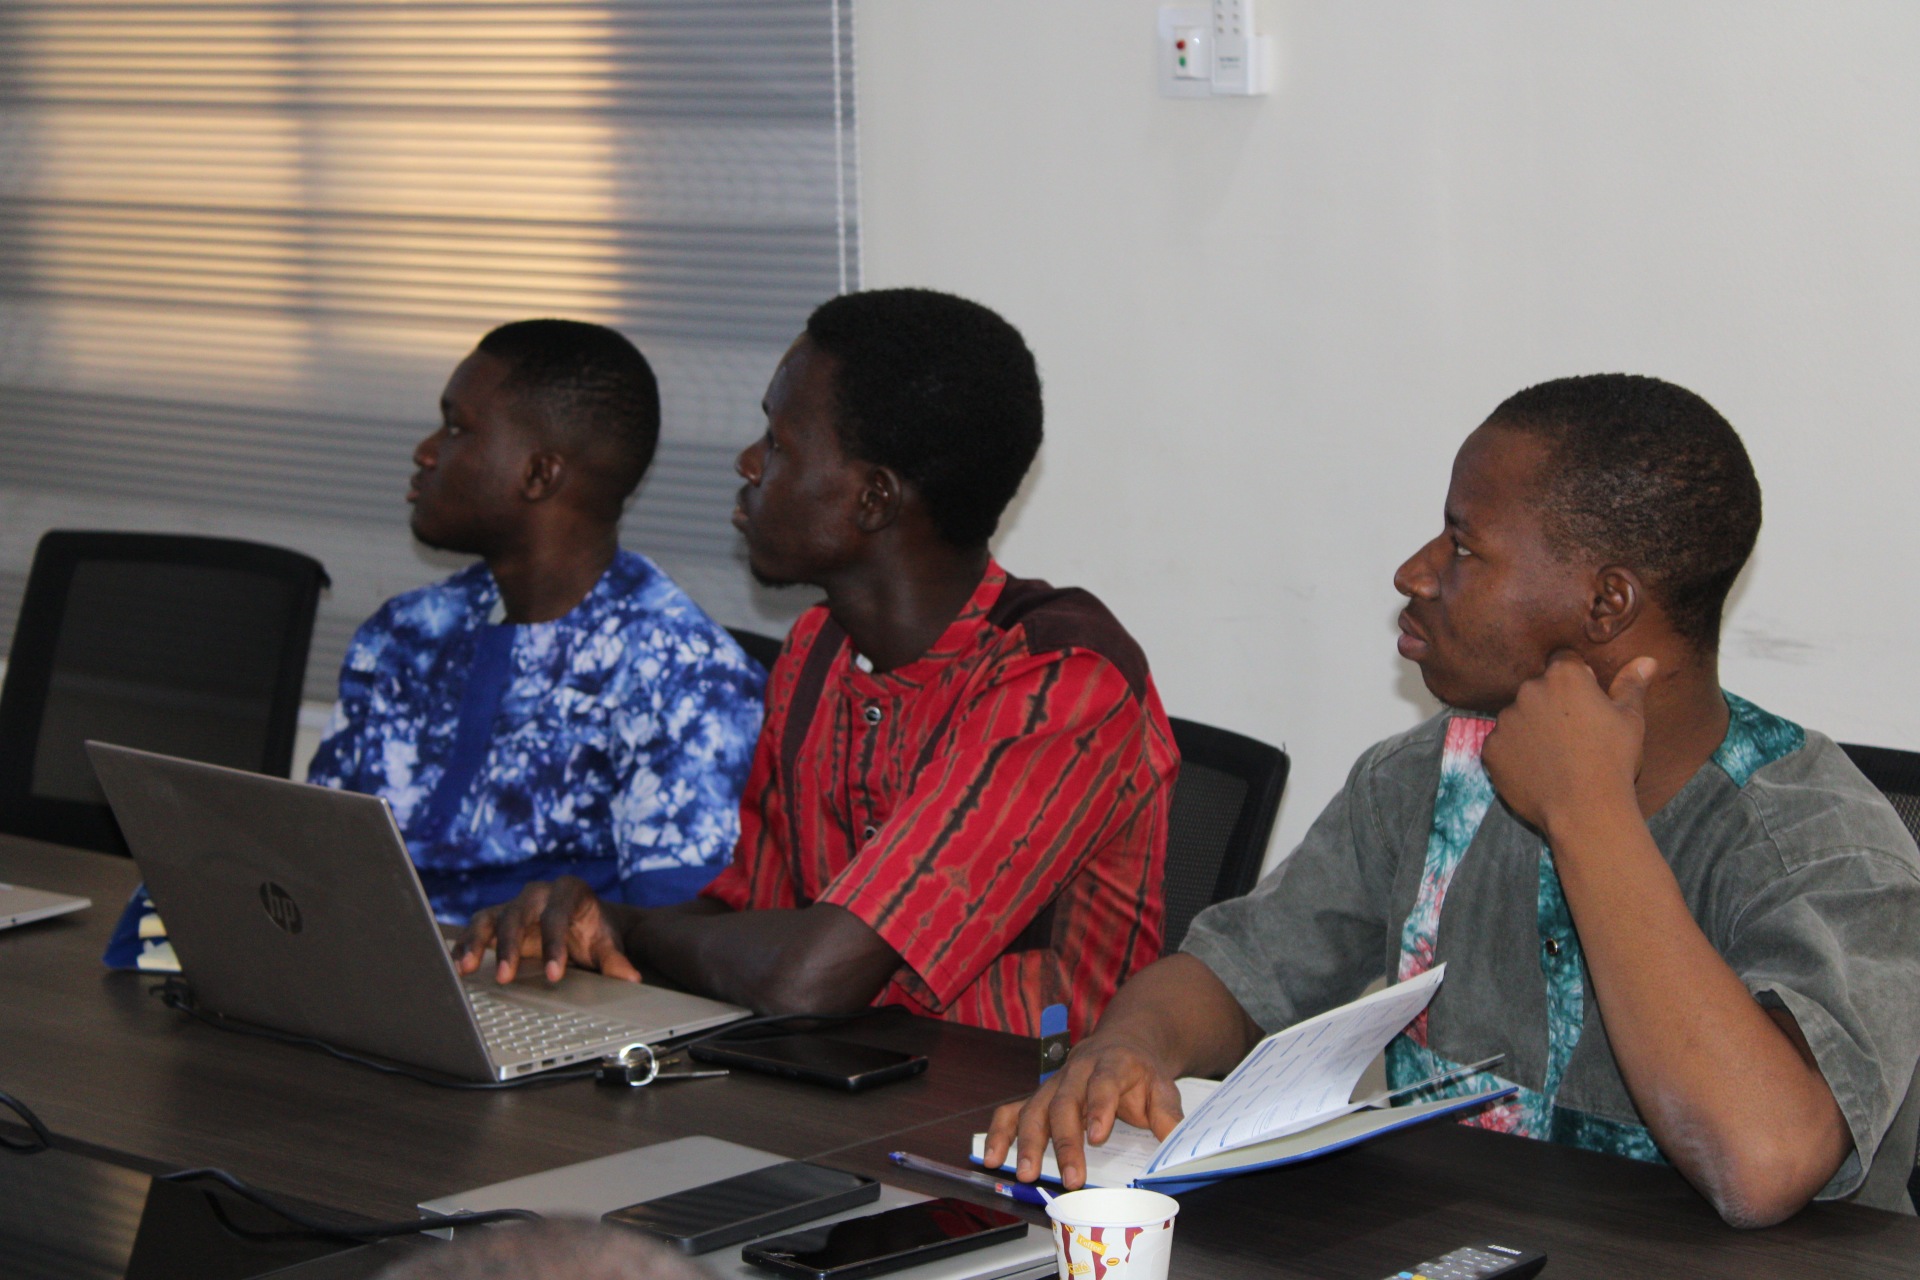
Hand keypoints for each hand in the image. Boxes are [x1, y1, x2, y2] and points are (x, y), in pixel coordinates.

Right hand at [452, 876, 640, 984]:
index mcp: (568, 892)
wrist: (581, 920)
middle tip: (506, 976)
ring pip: (490, 918)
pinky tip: (459, 966)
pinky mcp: (496, 919)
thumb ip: (615, 960)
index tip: (555, 975)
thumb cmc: (592, 930)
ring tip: (467, 968)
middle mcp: (537, 893)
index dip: (554, 946)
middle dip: (510, 946)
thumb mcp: (606, 943)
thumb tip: (631, 978)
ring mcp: (514, 905)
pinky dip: (465, 946)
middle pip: (518, 914)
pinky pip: (477, 930)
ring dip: (477, 943)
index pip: (557, 916)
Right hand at [980, 1033, 1184, 1189]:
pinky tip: (993, 1156)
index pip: (1103, 1084)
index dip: (1099, 1108)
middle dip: (1065, 1141)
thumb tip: (1172, 1140)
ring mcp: (1054, 1084)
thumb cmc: (1140, 1072)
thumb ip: (1167, 1113)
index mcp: (1112, 1064)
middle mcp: (1077, 1072)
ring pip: (1035, 1108)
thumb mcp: (1163, 1086)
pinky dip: (1000, 1133)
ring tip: (1025, 1173)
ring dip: (1028, 1142)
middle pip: (1066, 1103)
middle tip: (1071, 1177)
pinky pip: (1013, 1110)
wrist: (1120, 1044)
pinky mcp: (1038, 1096)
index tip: (1098, 1136)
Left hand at [1483, 650, 1656, 833]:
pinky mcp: (1491, 748)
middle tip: (1573, 736)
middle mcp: (1529, 691)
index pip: (1564, 662)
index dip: (1577, 681)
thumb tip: (1646, 660)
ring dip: (1531, 728)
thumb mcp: (1630, 719)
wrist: (1585, 810)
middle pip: (1539, 689)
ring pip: (1518, 716)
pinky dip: (1515, 753)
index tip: (1585, 703)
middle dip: (1552, 705)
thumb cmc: (1613, 760)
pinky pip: (1503, 744)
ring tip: (1556, 756)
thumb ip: (1631, 685)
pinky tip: (1536, 770)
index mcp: (1564, 676)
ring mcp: (1506, 720)